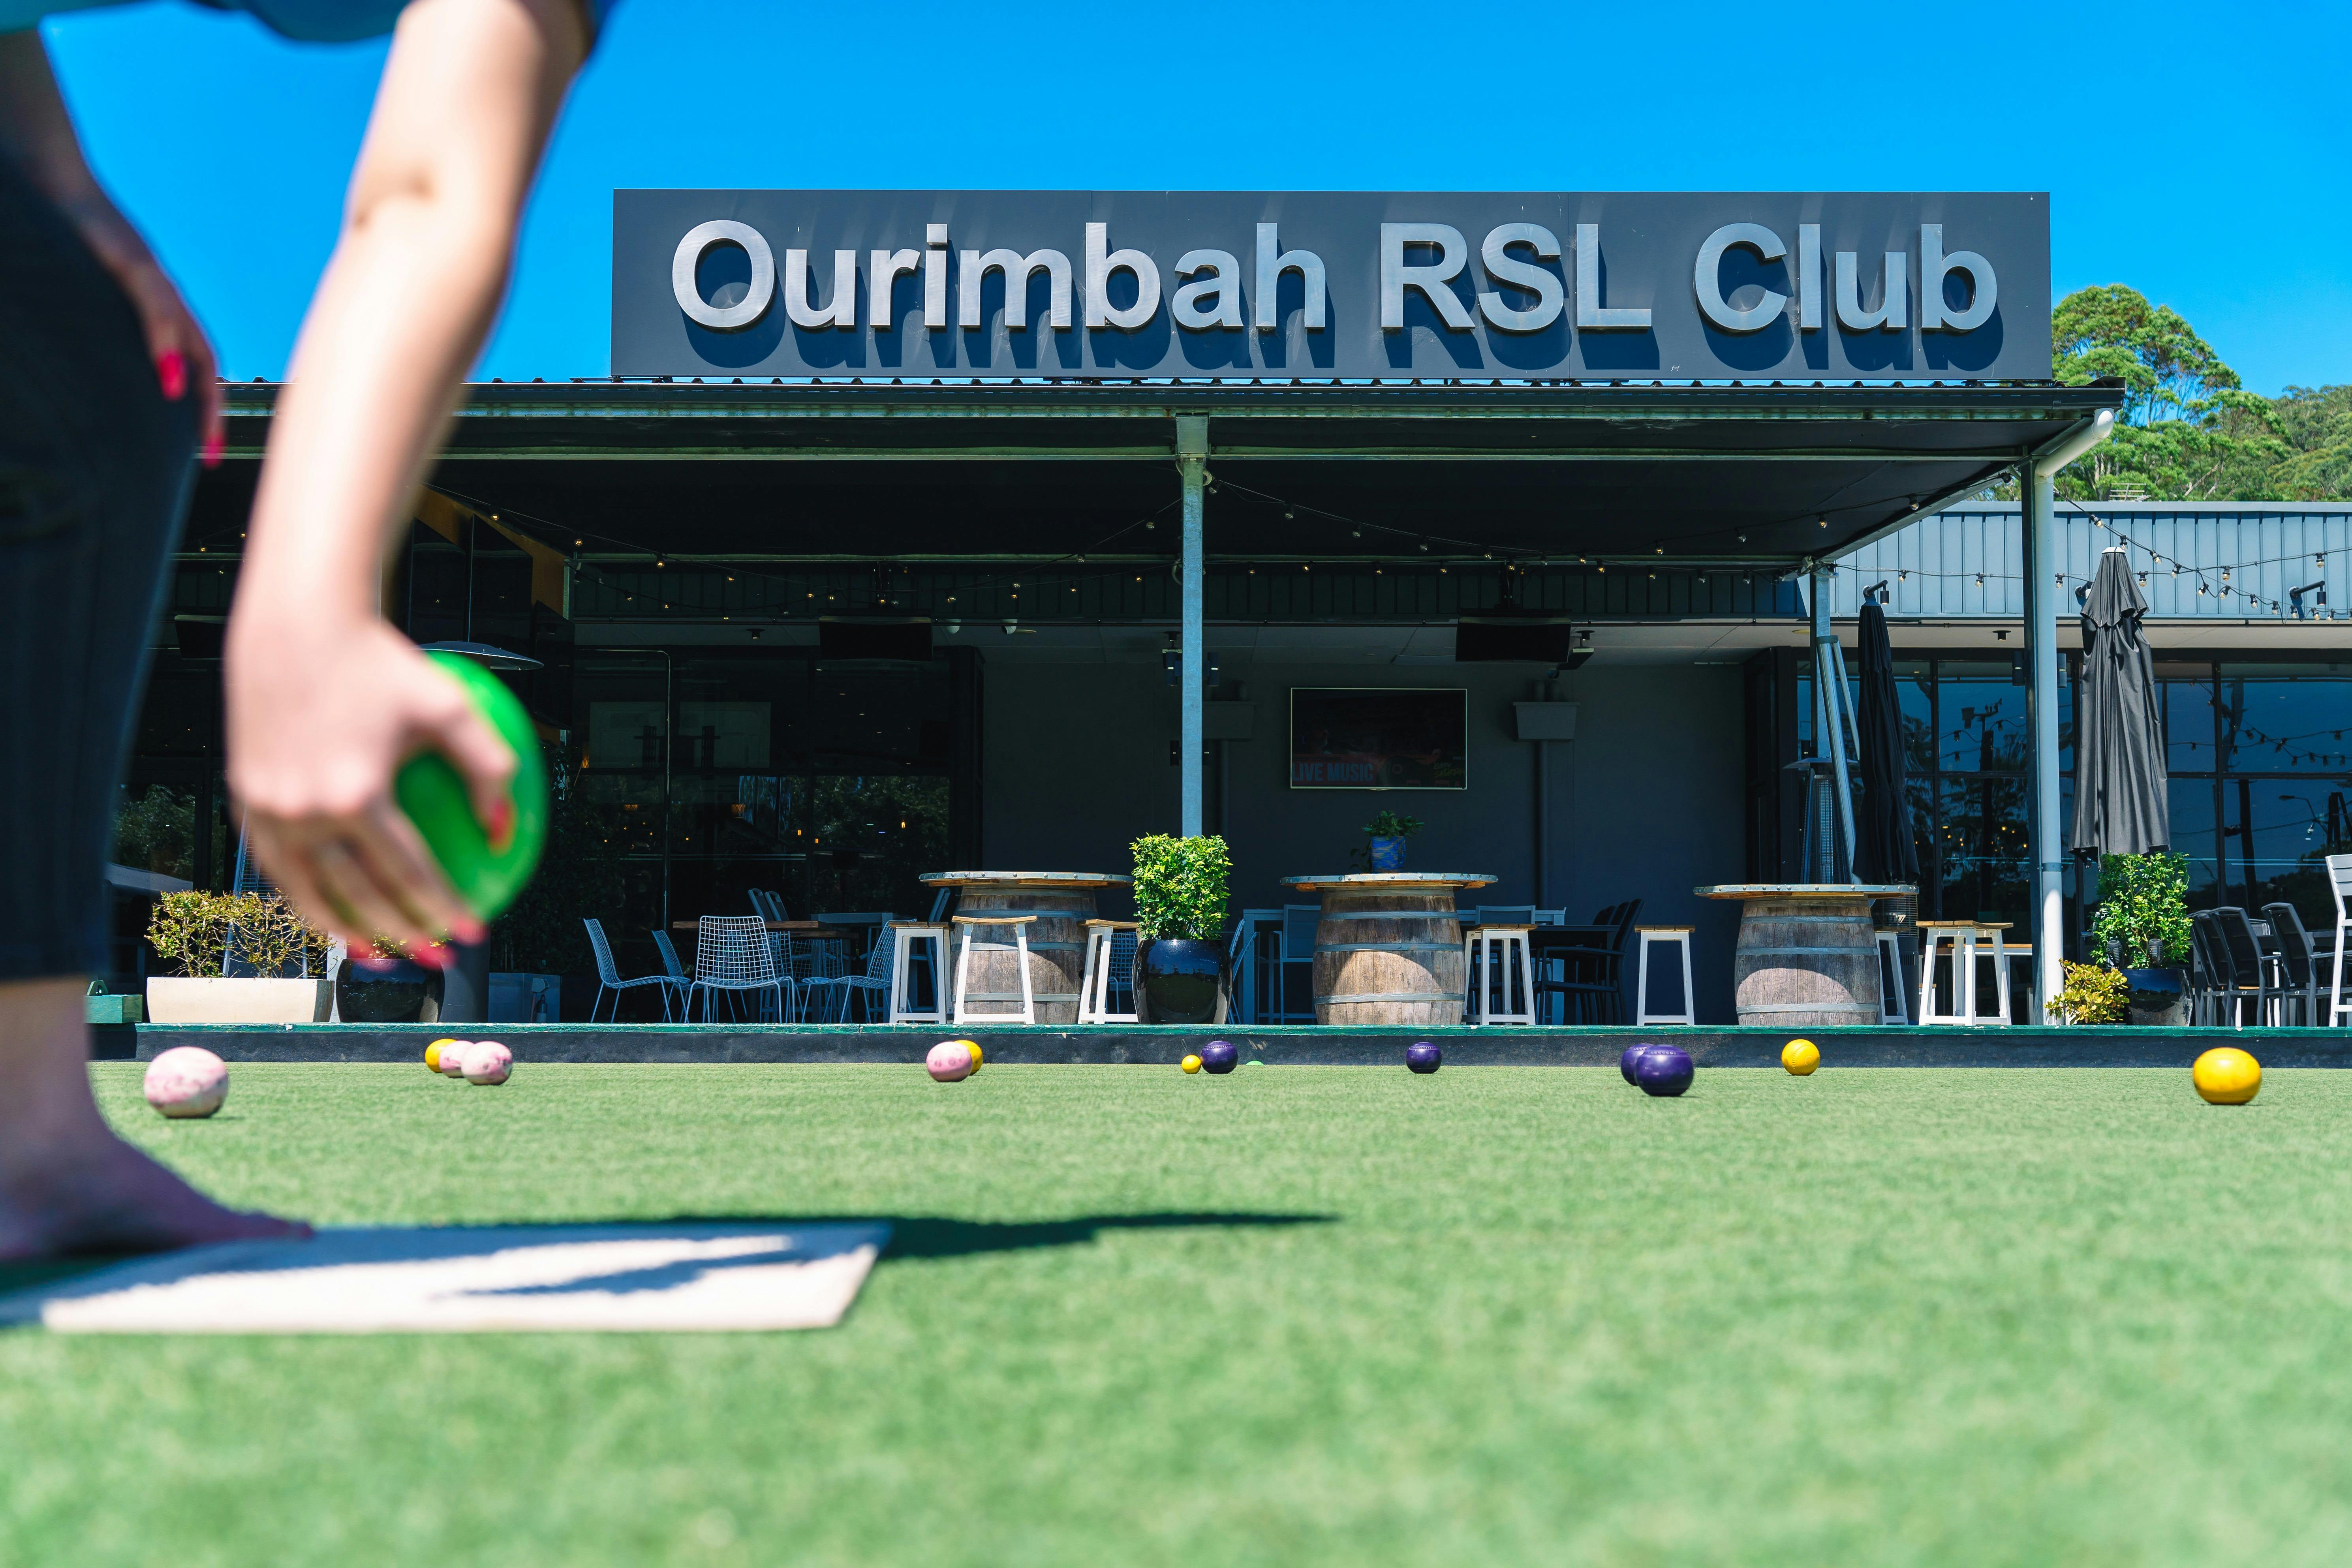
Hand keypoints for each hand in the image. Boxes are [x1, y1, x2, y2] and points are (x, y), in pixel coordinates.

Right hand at [0, 34, 224, 462]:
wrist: (47, 172)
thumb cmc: (55, 230)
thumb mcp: (78, 286)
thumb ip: (93, 321)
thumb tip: (84, 365)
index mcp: (151, 301)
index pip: (192, 359)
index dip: (203, 402)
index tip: (203, 446)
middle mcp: (162, 291)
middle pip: (204, 357)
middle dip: (211, 408)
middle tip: (211, 454)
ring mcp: (149, 274)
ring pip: (190, 337)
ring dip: (199, 385)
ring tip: (200, 428)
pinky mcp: (129, 257)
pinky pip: (155, 305)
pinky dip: (164, 341)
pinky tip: (169, 377)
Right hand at [225, 617, 514, 960]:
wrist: (300, 628)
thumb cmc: (382, 664)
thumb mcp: (452, 707)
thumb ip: (488, 768)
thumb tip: (505, 830)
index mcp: (355, 794)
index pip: (408, 873)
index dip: (443, 908)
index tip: (474, 931)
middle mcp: (304, 811)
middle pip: (360, 895)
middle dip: (404, 934)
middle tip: (440, 956)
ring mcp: (268, 809)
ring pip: (309, 893)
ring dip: (349, 931)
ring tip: (385, 954)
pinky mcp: (245, 800)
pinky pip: (276, 867)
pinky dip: (305, 897)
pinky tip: (333, 911)